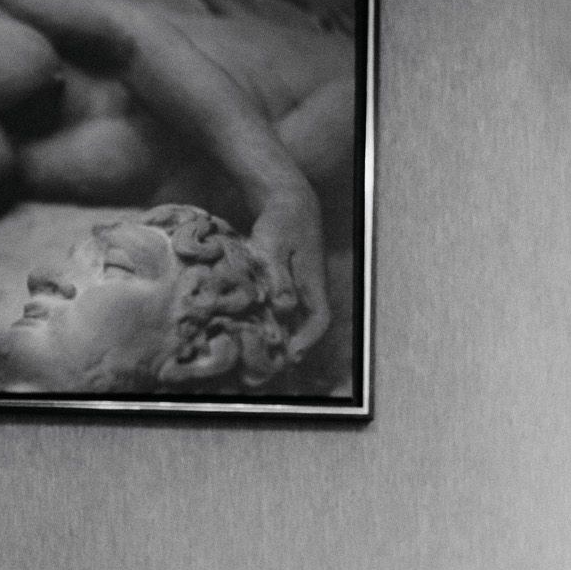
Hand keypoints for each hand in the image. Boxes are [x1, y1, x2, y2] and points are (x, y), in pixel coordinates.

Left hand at [249, 195, 331, 360]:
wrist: (287, 202)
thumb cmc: (282, 222)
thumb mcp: (276, 245)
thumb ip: (279, 275)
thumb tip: (283, 307)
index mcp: (314, 283)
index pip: (320, 319)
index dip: (308, 340)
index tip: (290, 355)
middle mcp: (310, 290)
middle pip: (306, 327)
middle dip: (290, 348)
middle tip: (264, 366)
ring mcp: (300, 288)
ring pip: (294, 320)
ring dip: (279, 337)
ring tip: (255, 356)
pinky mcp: (287, 285)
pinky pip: (282, 310)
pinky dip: (270, 323)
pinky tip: (250, 331)